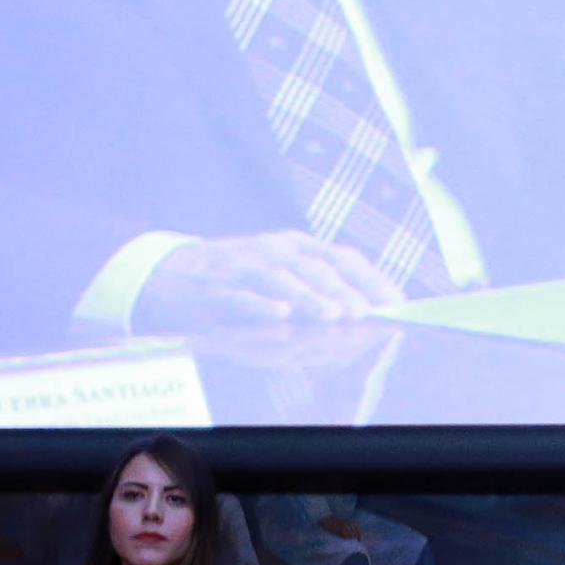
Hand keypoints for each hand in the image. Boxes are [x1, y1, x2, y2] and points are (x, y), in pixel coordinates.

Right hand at [136, 232, 403, 330]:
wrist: (169, 278)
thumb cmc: (240, 284)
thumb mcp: (282, 277)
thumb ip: (321, 291)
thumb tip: (368, 318)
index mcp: (296, 246)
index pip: (342, 257)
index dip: (371, 279)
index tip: (395, 303)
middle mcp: (273, 250)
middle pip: (315, 267)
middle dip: (344, 291)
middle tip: (366, 314)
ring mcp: (242, 266)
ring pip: (281, 279)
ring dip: (310, 297)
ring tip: (334, 316)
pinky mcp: (214, 289)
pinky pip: (240, 296)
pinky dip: (261, 305)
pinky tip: (281, 315)